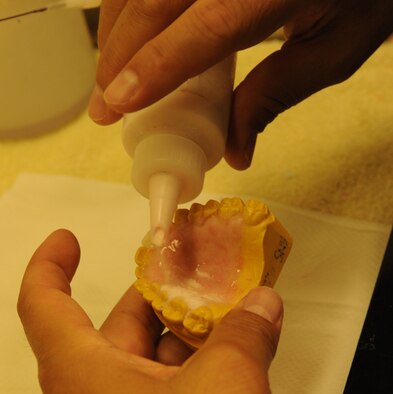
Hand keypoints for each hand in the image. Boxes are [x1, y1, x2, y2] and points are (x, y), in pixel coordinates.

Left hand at [18, 230, 283, 393]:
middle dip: (158, 297)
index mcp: (83, 373)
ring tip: (231, 317)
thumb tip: (261, 305)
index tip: (68, 240)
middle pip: (115, 328)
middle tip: (198, 276)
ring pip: (145, 364)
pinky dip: (191, 375)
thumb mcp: (228, 383)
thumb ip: (245, 333)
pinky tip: (232, 367)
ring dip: (184, 338)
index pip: (42, 303)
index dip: (52, 263)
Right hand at [88, 0, 392, 168]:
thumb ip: (276, 96)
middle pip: (154, 2)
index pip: (200, 32)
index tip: (117, 104)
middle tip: (103, 105)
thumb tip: (234, 152)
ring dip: (116, 27)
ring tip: (108, 74)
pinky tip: (128, 28)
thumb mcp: (333, 51)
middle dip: (118, 56)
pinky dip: (131, 2)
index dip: (152, 68)